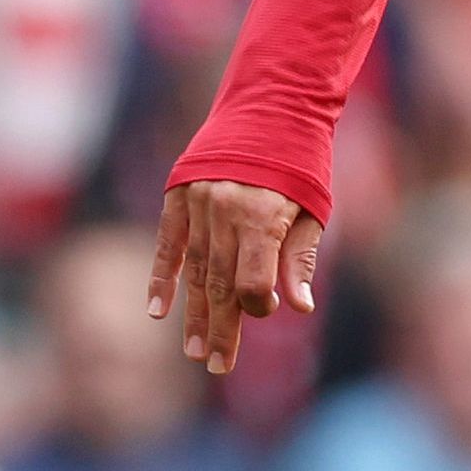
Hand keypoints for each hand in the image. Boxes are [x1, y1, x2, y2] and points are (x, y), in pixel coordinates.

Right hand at [148, 177, 324, 376]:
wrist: (271, 104)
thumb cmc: (302, 161)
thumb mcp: (312, 208)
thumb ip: (299, 258)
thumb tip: (298, 308)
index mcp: (261, 216)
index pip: (251, 281)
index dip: (257, 303)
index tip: (264, 311)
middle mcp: (223, 211)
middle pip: (219, 283)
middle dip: (219, 327)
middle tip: (216, 365)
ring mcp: (196, 203)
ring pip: (193, 270)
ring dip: (193, 312)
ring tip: (193, 350)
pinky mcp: (177, 195)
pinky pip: (167, 244)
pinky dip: (162, 277)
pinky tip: (158, 310)